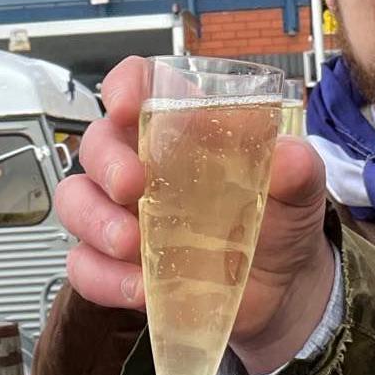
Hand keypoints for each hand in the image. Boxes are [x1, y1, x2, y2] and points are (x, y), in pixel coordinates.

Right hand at [54, 56, 335, 374]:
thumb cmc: (280, 219)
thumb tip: (287, 157)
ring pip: (75, 201)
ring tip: (131, 245)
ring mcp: (123, 215)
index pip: (138, 86)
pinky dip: (103, 278)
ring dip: (95, 221)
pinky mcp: (118, 265)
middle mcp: (142, 164)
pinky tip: (138, 288)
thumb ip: (296, 168)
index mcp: (181, 129)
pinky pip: (83, 266)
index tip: (123, 105)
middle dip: (106, 162)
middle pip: (96, 143)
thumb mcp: (299, 188)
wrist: (283, 288)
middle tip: (132, 186)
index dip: (123, 86)